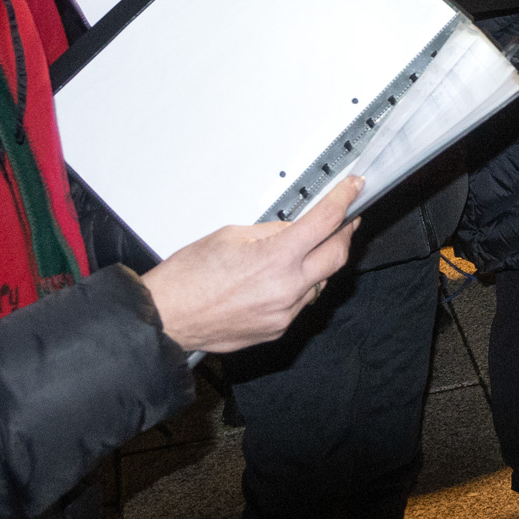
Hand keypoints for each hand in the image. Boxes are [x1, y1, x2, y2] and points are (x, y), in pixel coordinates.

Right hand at [141, 177, 361, 352]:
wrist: (164, 319)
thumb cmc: (187, 279)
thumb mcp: (231, 235)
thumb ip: (272, 231)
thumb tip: (296, 228)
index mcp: (276, 259)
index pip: (326, 222)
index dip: (345, 199)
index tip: (354, 188)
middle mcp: (287, 289)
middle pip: (337, 256)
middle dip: (345, 233)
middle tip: (346, 219)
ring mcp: (284, 313)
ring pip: (320, 283)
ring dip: (320, 264)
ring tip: (306, 250)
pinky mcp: (276, 330)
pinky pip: (301, 303)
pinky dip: (300, 287)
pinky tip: (284, 278)